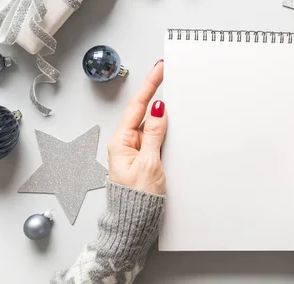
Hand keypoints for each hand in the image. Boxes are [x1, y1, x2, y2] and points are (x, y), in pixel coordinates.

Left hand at [107, 61, 166, 194]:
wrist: (133, 224)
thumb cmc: (136, 200)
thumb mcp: (149, 163)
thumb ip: (154, 134)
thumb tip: (157, 110)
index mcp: (121, 142)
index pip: (137, 106)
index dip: (149, 85)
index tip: (159, 69)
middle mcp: (126, 143)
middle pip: (142, 111)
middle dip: (154, 90)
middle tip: (165, 71)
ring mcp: (135, 150)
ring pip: (150, 123)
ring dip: (161, 110)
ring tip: (172, 92)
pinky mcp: (144, 158)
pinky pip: (154, 136)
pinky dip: (163, 127)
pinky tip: (171, 122)